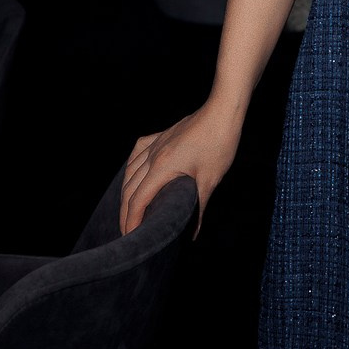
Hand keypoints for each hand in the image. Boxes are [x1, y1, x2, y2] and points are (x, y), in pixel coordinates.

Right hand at [119, 104, 241, 236]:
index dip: (131, 221)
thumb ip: (198, 209)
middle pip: (129, 189)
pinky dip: (131, 169)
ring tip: (128, 210)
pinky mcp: (160, 136)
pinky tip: (133, 175)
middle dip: (126, 213)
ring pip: (130, 172)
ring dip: (126, 193)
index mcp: (162, 167)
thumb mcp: (210, 180)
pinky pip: (137, 154)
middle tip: (128, 232)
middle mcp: (152, 156)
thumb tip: (192, 234)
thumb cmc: (219, 144)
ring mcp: (155, 144)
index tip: (131, 238)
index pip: (138, 201)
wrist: (223, 111)